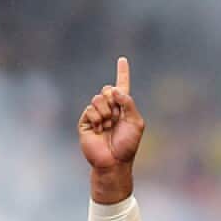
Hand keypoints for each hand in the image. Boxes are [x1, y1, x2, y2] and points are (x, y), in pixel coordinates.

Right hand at [78, 57, 144, 173]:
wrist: (113, 161)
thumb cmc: (127, 145)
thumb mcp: (136, 122)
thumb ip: (128, 103)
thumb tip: (114, 90)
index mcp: (123, 107)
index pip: (122, 86)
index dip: (122, 72)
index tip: (122, 59)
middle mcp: (109, 108)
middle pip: (107, 89)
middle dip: (112, 99)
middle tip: (115, 116)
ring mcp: (96, 114)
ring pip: (97, 98)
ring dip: (105, 112)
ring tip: (107, 126)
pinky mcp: (85, 122)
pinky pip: (90, 110)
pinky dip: (97, 119)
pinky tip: (98, 129)